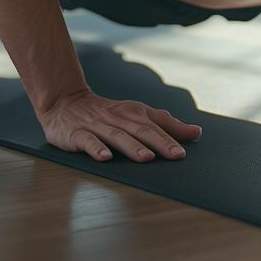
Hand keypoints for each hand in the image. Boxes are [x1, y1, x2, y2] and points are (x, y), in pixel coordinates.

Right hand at [39, 89, 202, 162]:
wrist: (64, 102)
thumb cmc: (108, 114)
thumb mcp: (137, 115)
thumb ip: (167, 124)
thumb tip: (196, 132)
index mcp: (133, 112)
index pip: (155, 125)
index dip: (170, 138)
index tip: (183, 153)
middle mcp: (117, 117)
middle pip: (141, 130)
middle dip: (159, 143)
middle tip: (174, 156)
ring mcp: (96, 125)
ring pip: (117, 136)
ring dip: (132, 147)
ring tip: (146, 158)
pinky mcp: (76, 134)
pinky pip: (87, 141)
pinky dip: (96, 148)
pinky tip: (105, 158)